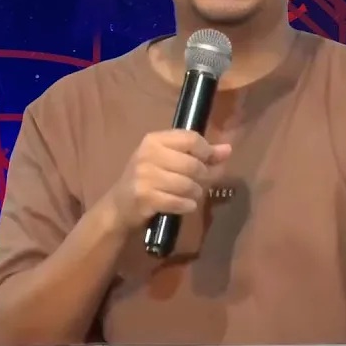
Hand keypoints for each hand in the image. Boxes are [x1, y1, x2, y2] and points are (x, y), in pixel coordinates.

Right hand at [109, 129, 231, 228]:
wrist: (119, 206)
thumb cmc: (148, 180)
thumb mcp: (169, 161)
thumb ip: (199, 154)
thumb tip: (227, 150)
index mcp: (154, 140)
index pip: (191, 139)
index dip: (207, 152)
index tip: (208, 162)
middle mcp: (148, 154)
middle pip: (193, 164)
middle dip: (203, 178)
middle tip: (200, 184)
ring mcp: (145, 176)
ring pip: (188, 185)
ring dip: (195, 194)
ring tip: (190, 196)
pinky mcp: (145, 197)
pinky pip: (179, 202)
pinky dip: (187, 206)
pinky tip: (184, 205)